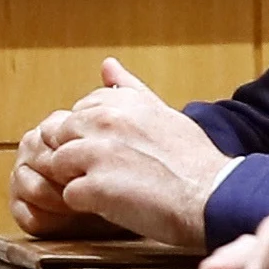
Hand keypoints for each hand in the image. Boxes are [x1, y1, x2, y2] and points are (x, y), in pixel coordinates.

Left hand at [9, 58, 230, 247]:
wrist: (211, 196)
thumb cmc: (192, 161)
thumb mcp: (163, 112)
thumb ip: (129, 89)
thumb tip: (107, 64)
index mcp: (121, 101)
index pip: (78, 111)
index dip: (91, 135)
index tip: (116, 149)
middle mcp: (106, 120)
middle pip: (61, 135)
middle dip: (76, 155)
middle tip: (110, 172)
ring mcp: (97, 153)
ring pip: (58, 164)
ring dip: (78, 179)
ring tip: (112, 188)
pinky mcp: (94, 186)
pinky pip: (69, 195)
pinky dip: (87, 204)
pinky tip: (115, 204)